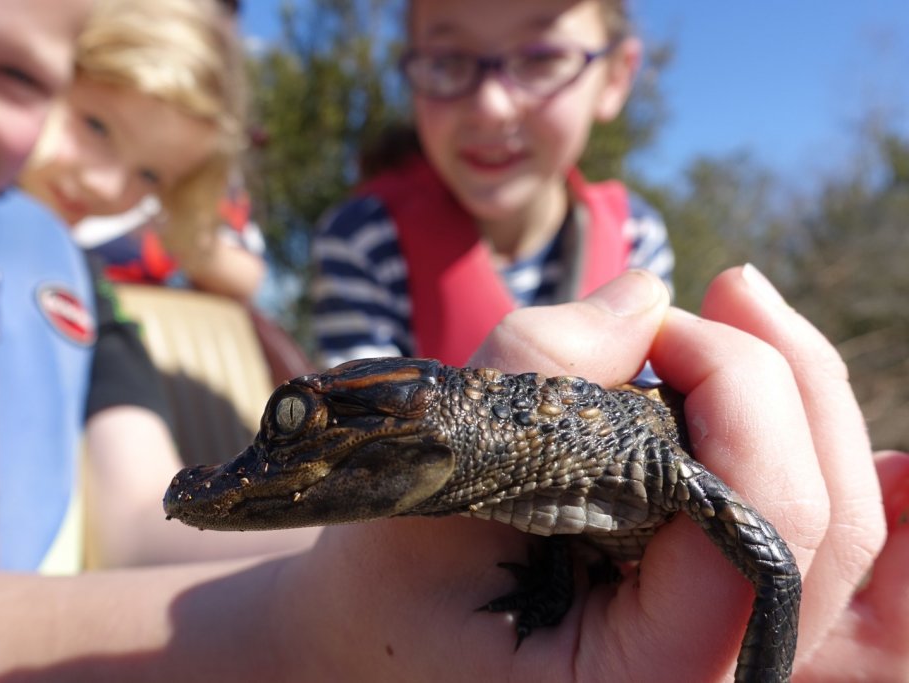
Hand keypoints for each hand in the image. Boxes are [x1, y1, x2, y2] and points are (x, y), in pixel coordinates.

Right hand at [275, 267, 889, 681]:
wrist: (373, 653)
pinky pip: (848, 581)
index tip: (648, 325)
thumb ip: (528, 375)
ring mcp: (726, 669)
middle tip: (716, 293)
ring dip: (819, 412)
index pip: (764, 527)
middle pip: (835, 525)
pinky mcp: (722, 637)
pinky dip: (866, 494)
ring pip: (857, 541)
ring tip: (754, 323)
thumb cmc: (383, 589)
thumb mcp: (423, 478)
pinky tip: (869, 445)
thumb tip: (650, 290)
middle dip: (783, 380)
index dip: (734, 389)